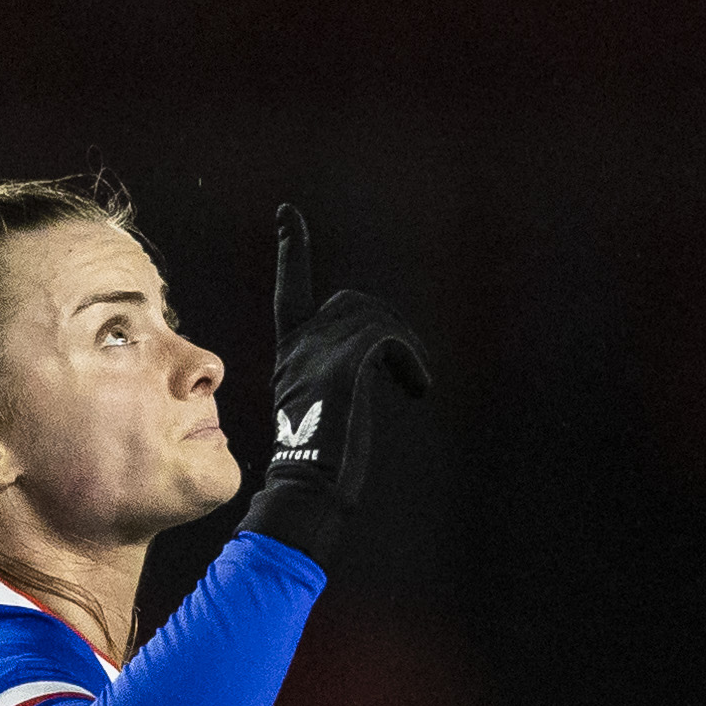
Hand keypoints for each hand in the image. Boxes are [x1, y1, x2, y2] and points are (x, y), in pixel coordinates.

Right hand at [238, 204, 430, 572]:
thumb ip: (335, 375)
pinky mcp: (342, 365)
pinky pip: (388, 339)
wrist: (307, 492)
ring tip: (417, 384)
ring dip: (404, 347)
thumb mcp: (322, 410)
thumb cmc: (318, 468)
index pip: (289, 290)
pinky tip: (419, 389)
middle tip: (409, 369)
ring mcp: (317, 354)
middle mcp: (298, 348)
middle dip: (385, 326)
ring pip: (373, 318)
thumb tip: (378, 353)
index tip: (287, 213)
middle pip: (351, 303)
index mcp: (290, 356)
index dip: (292, 249)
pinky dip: (411, 361)